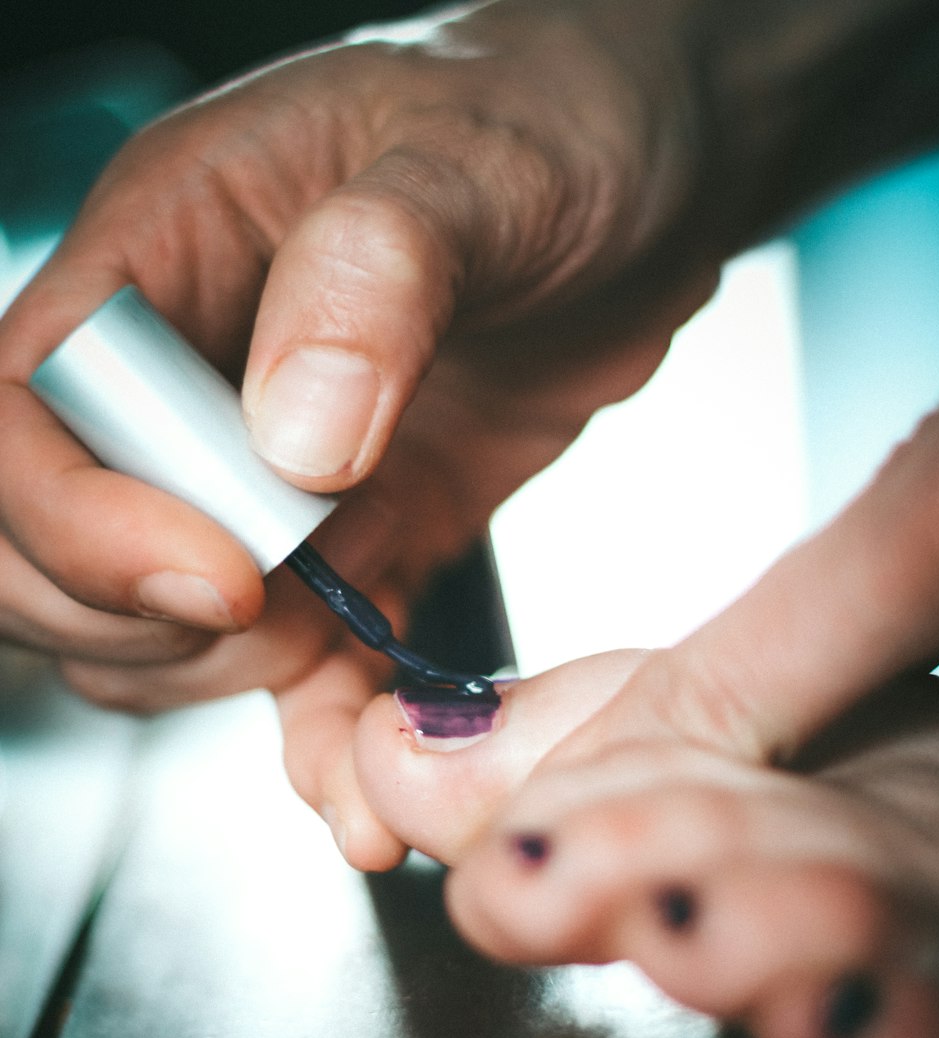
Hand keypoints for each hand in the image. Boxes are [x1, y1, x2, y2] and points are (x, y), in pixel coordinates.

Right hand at [0, 1, 714, 854]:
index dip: (81, 525)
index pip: (17, 419)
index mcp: (161, 258)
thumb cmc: (562, 113)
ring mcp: (264, 479)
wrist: (652, 178)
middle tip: (277, 618)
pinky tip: (370, 799)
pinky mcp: (355, 549)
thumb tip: (295, 440)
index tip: (227, 576)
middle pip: (46, 555)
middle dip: (137, 624)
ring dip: (226, 695)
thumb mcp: (482, 156)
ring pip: (156, 638)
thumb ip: (377, 275)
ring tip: (342, 682)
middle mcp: (185, 381)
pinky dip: (324, 740)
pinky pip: (299, 674)